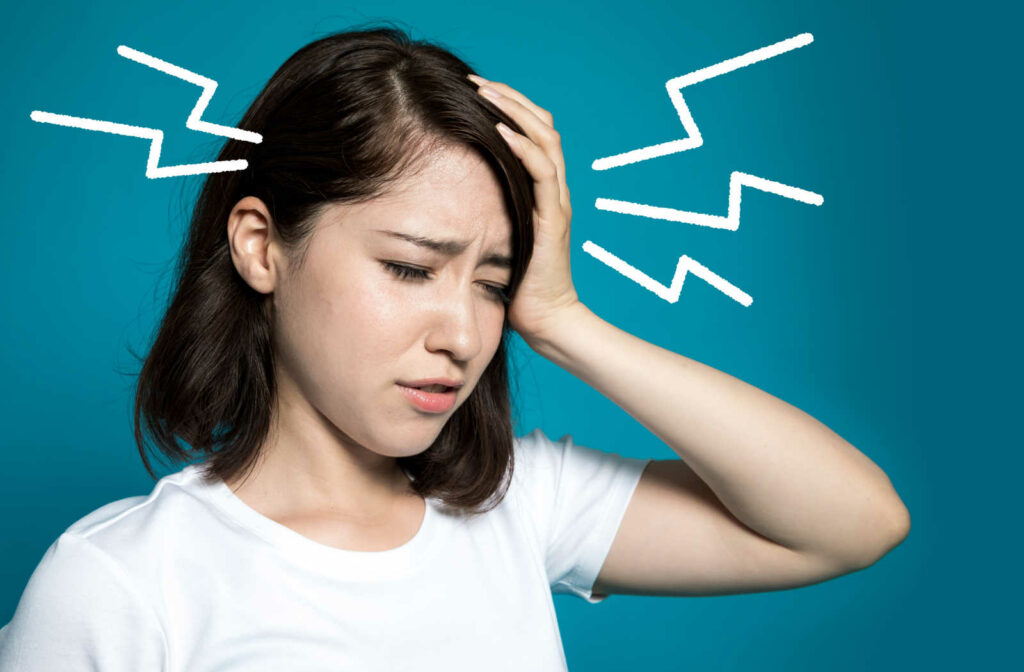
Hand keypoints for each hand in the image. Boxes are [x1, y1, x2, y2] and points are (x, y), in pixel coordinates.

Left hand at [468, 73, 581, 347]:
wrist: (546, 320)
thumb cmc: (516, 286)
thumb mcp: (495, 238)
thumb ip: (483, 214)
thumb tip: (442, 199)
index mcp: (540, 192)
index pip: (533, 134)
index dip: (509, 108)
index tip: (474, 92)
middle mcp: (552, 190)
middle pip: (541, 126)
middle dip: (509, 99)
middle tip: (476, 81)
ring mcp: (556, 203)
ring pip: (544, 140)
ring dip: (514, 112)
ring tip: (485, 93)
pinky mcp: (553, 219)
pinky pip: (542, 173)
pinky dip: (523, 147)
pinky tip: (500, 131)